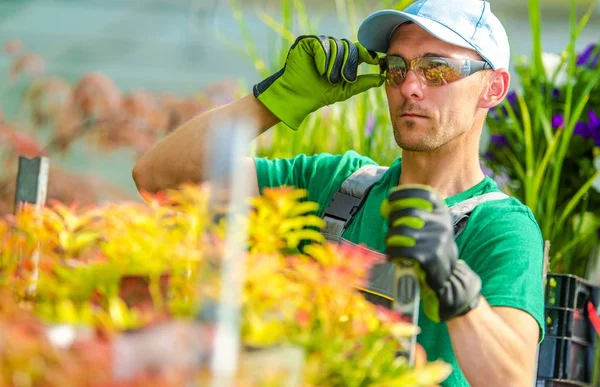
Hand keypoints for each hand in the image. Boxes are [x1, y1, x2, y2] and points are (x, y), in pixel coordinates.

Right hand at [253, 35, 383, 129]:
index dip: (367, 53)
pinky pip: (321, 44)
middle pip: (348, 47)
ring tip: (327, 77)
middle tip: (341, 78)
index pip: (358, 50)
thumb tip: (382, 79)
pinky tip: (320, 70)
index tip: (374, 60)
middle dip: (347, 63)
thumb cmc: (319, 95)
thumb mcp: (345, 90)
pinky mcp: (306, 43)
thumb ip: (363, 83)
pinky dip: (323, 57)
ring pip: (336, 45)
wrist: (298, 97)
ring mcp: (319, 45)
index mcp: (342, 59)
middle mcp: (332, 50)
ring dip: (334, 63)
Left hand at [381, 185, 481, 322]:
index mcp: (442, 213)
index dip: (405, 193)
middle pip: (409, 211)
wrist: (447, 276)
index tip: (390, 197)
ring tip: (390, 243)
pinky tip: (392, 255)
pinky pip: (402, 249)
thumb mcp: (430, 227)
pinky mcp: (430, 256)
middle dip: (393, 218)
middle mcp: (442, 224)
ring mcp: (437, 240)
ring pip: (402, 231)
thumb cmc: (431, 247)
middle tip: (390, 227)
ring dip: (390, 237)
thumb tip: (387, 207)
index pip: (424, 194)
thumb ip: (413, 215)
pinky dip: (392, 252)